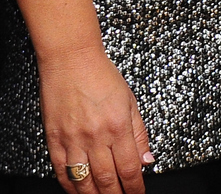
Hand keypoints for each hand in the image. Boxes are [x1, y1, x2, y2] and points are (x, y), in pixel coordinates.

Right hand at [38, 45, 150, 193]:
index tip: (138, 193)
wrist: (71, 61)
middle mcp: (95, 136)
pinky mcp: (54, 139)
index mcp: (118, 126)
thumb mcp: (131, 102)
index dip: (135, 187)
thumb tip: (146, 159)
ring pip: (83, 180)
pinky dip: (70, 185)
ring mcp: (72, 140)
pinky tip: (77, 191)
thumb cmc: (102, 76)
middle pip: (107, 179)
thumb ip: (139, 134)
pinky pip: (62, 170)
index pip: (129, 168)